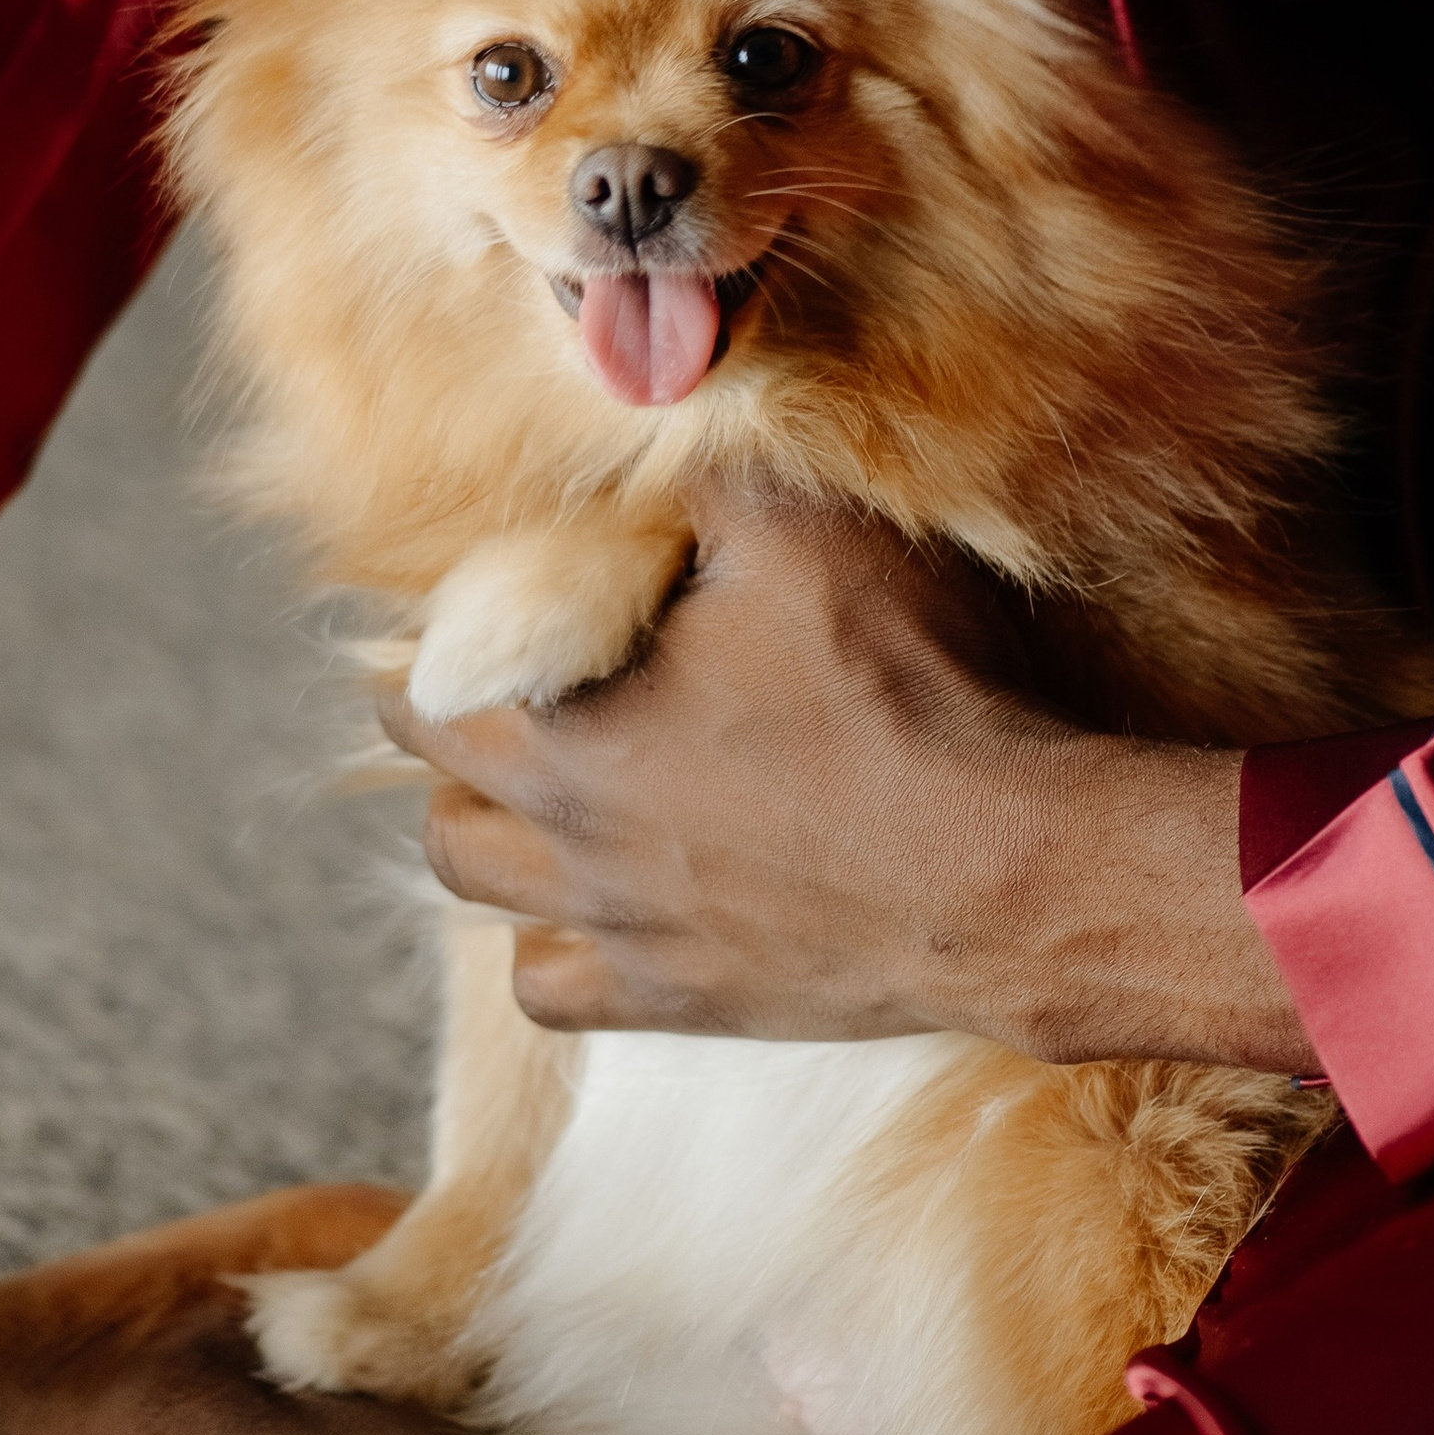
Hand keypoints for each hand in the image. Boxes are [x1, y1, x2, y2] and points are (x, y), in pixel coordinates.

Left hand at [392, 483, 1318, 1074]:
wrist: (1005, 868)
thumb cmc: (902, 687)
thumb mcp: (805, 527)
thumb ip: (699, 482)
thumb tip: (647, 433)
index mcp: (562, 720)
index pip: (428, 684)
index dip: (442, 641)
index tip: (477, 610)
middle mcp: (565, 838)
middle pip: (441, 799)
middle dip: (454, 741)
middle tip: (501, 693)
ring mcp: (623, 929)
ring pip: (484, 894)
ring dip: (493, 838)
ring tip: (539, 793)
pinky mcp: (687, 1001)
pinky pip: (555, 992)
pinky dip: (558, 948)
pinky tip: (603, 903)